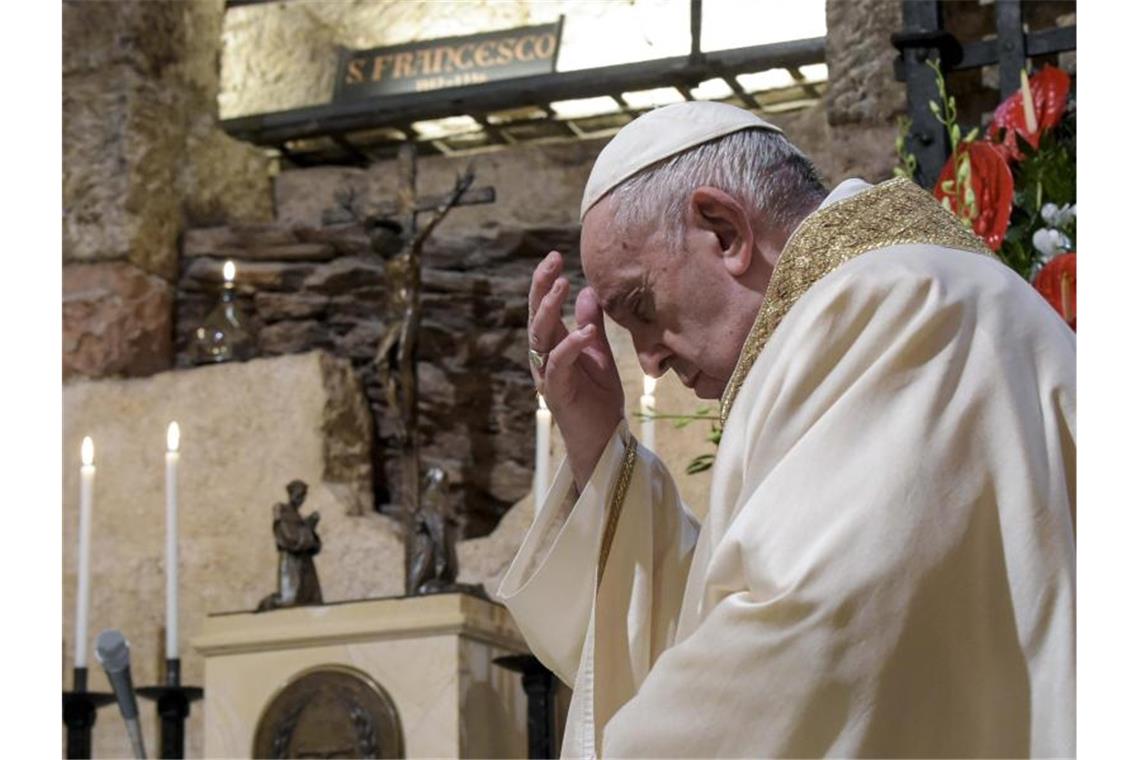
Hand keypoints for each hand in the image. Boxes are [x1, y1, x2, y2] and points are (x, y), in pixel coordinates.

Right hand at [529, 251, 624, 489]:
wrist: (603, 438)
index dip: (545, 282)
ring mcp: (547, 375)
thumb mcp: (598, 353)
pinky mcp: (556, 393)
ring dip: (549, 310)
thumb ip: (589, 324)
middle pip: (536, 316)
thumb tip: (587, 290)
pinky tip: (585, 332)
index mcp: (553, 345)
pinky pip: (559, 365)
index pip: (544, 308)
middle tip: (552, 261)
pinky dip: (570, 347)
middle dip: (542, 287)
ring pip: (540, 337)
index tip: (555, 256)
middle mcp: (544, 357)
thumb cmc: (599, 398)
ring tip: (563, 286)